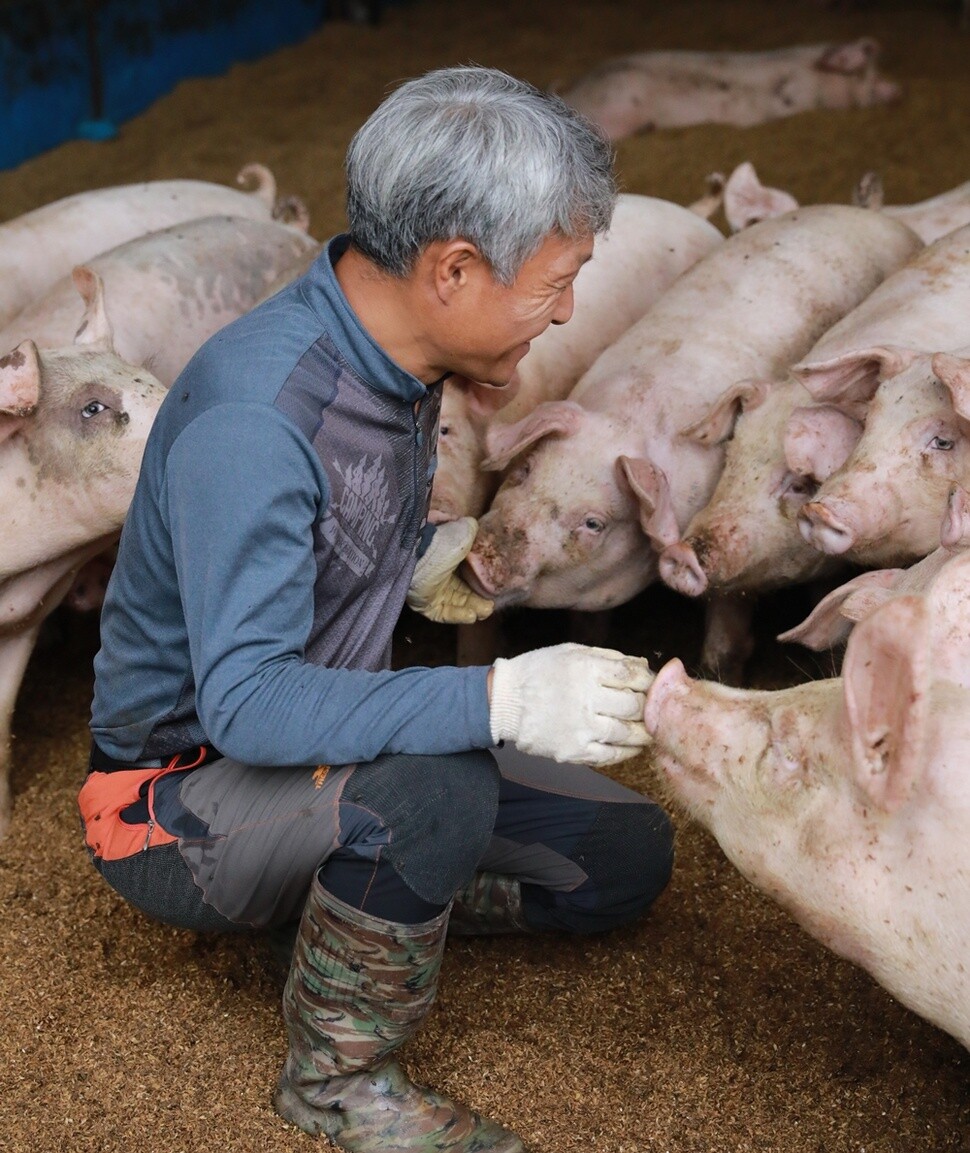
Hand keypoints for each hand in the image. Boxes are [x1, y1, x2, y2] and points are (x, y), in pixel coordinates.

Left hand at [406, 517, 493, 624]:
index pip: (467, 571)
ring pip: (456, 603)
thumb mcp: (462, 531)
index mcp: (447, 556)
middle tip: (492, 604)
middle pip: (463, 590)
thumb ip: (471, 529)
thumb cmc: (440, 542)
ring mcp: (431, 590)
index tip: (493, 585)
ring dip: (472, 608)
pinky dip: (458, 615)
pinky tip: (472, 617)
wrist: (417, 555)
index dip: (481, 579)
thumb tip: (471, 525)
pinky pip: (443, 613)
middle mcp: (439, 573)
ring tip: (486, 611)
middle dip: (479, 598)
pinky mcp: (424, 604)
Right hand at [489, 643, 653, 766]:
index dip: (647, 680)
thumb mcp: (570, 651)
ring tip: (646, 728)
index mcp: (585, 668)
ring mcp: (580, 727)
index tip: (649, 684)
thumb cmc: (538, 671)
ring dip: (642, 731)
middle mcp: (585, 697)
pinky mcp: (573, 750)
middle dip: (645, 706)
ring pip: (627, 732)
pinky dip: (627, 751)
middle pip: (633, 704)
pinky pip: (611, 754)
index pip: (632, 675)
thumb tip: (642, 665)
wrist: (503, 701)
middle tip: (648, 707)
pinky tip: (631, 745)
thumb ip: (607, 656)